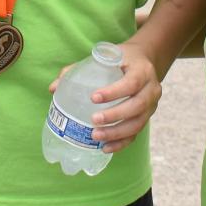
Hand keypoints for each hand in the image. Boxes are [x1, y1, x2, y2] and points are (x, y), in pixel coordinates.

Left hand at [50, 39, 161, 153]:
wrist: (144, 61)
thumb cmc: (120, 59)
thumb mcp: (104, 57)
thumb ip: (79, 69)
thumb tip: (53, 88)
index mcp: (142, 71)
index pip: (131, 83)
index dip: (114, 92)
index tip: (93, 97)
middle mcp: (152, 89)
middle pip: (137, 106)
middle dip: (114, 115)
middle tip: (93, 119)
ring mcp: (151, 106)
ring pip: (137, 123)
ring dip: (116, 133)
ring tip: (95, 136)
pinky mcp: (146, 118)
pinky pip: (136, 134)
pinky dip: (121, 143)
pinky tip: (105, 148)